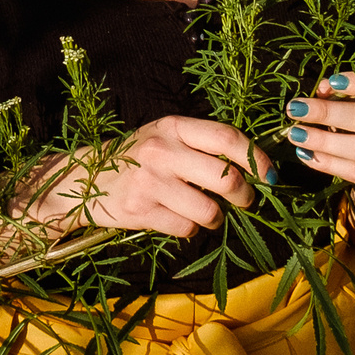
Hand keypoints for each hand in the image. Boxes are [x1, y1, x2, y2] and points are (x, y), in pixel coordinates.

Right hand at [35, 115, 266, 240]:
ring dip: (216, 217)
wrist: (85, 179)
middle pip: (226, 178)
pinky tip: (176, 217)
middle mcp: (162, 151)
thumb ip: (202, 145)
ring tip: (206, 212)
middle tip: (244, 200)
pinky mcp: (141, 211)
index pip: (227, 138)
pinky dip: (190, 228)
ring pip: (210, 210)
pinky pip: (186, 228)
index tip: (269, 174)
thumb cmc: (138, 157)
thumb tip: (255, 166)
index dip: (256, 158)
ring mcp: (150, 182)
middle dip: (244, 195)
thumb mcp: (166, 137)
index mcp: (173, 126)